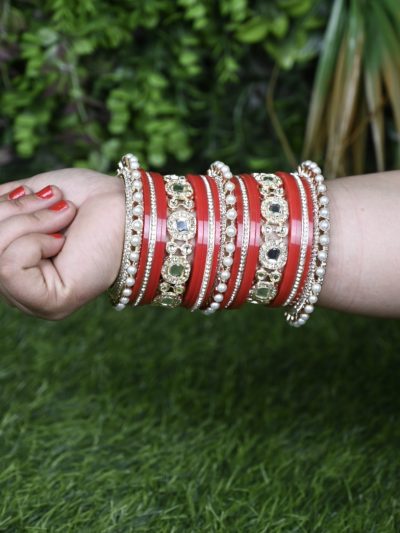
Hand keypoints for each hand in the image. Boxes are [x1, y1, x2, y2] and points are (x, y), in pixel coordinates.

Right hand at [0, 168, 124, 318]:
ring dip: (30, 221)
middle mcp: (21, 290)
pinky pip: (10, 267)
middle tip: (58, 203)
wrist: (131, 207)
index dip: (2, 209)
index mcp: (16, 267)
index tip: (41, 195)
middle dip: (15, 212)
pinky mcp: (51, 304)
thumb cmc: (86, 200)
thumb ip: (0, 212)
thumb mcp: (26, 197)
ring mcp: (35, 302)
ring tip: (65, 216)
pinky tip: (64, 240)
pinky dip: (35, 240)